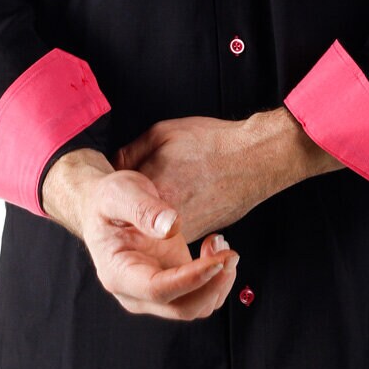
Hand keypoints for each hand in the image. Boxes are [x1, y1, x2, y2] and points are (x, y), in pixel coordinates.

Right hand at [41, 148, 239, 319]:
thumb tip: (171, 227)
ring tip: (220, 242)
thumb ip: (143, 209)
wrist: (104, 207)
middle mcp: (135, 293)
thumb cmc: (108, 200)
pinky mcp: (172, 285)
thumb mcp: (120, 194)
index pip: (157, 290)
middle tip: (230, 251)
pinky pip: (201, 295)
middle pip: (182, 308)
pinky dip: (216, 277)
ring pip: (197, 308)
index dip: (191, 280)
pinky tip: (214, 246)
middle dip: (212, 284)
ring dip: (218, 281)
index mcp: (118, 274)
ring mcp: (155, 293)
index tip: (219, 261)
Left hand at [112, 109, 316, 243]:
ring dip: (156, 213)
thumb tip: (113, 167)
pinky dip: (176, 218)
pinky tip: (189, 196)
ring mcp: (185, 230)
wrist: (255, 159)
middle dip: (135, 202)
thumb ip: (130, 154)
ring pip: (156, 227)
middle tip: (145, 183)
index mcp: (150, 192)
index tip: (121, 179)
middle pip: (135, 215)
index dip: (119, 185)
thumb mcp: (161, 134)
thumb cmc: (210, 142)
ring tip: (174, 186)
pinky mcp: (202, 234)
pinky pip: (178, 230)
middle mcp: (164, 219)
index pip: (118, 195)